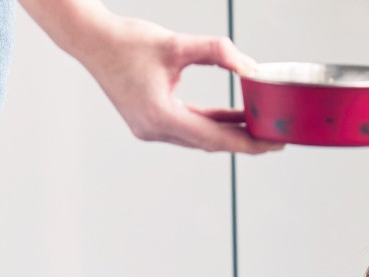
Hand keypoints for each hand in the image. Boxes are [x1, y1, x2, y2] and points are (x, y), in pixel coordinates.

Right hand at [78, 19, 281, 153]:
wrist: (92, 40)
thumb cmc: (128, 41)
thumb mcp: (177, 44)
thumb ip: (217, 51)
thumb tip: (249, 64)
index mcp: (160, 117)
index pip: (215, 138)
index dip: (248, 143)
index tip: (274, 144)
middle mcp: (154, 130)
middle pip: (210, 143)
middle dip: (245, 141)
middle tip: (276, 137)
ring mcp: (150, 129)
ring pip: (200, 137)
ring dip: (229, 132)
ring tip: (261, 126)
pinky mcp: (149, 121)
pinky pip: (189, 127)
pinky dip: (211, 122)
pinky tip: (234, 117)